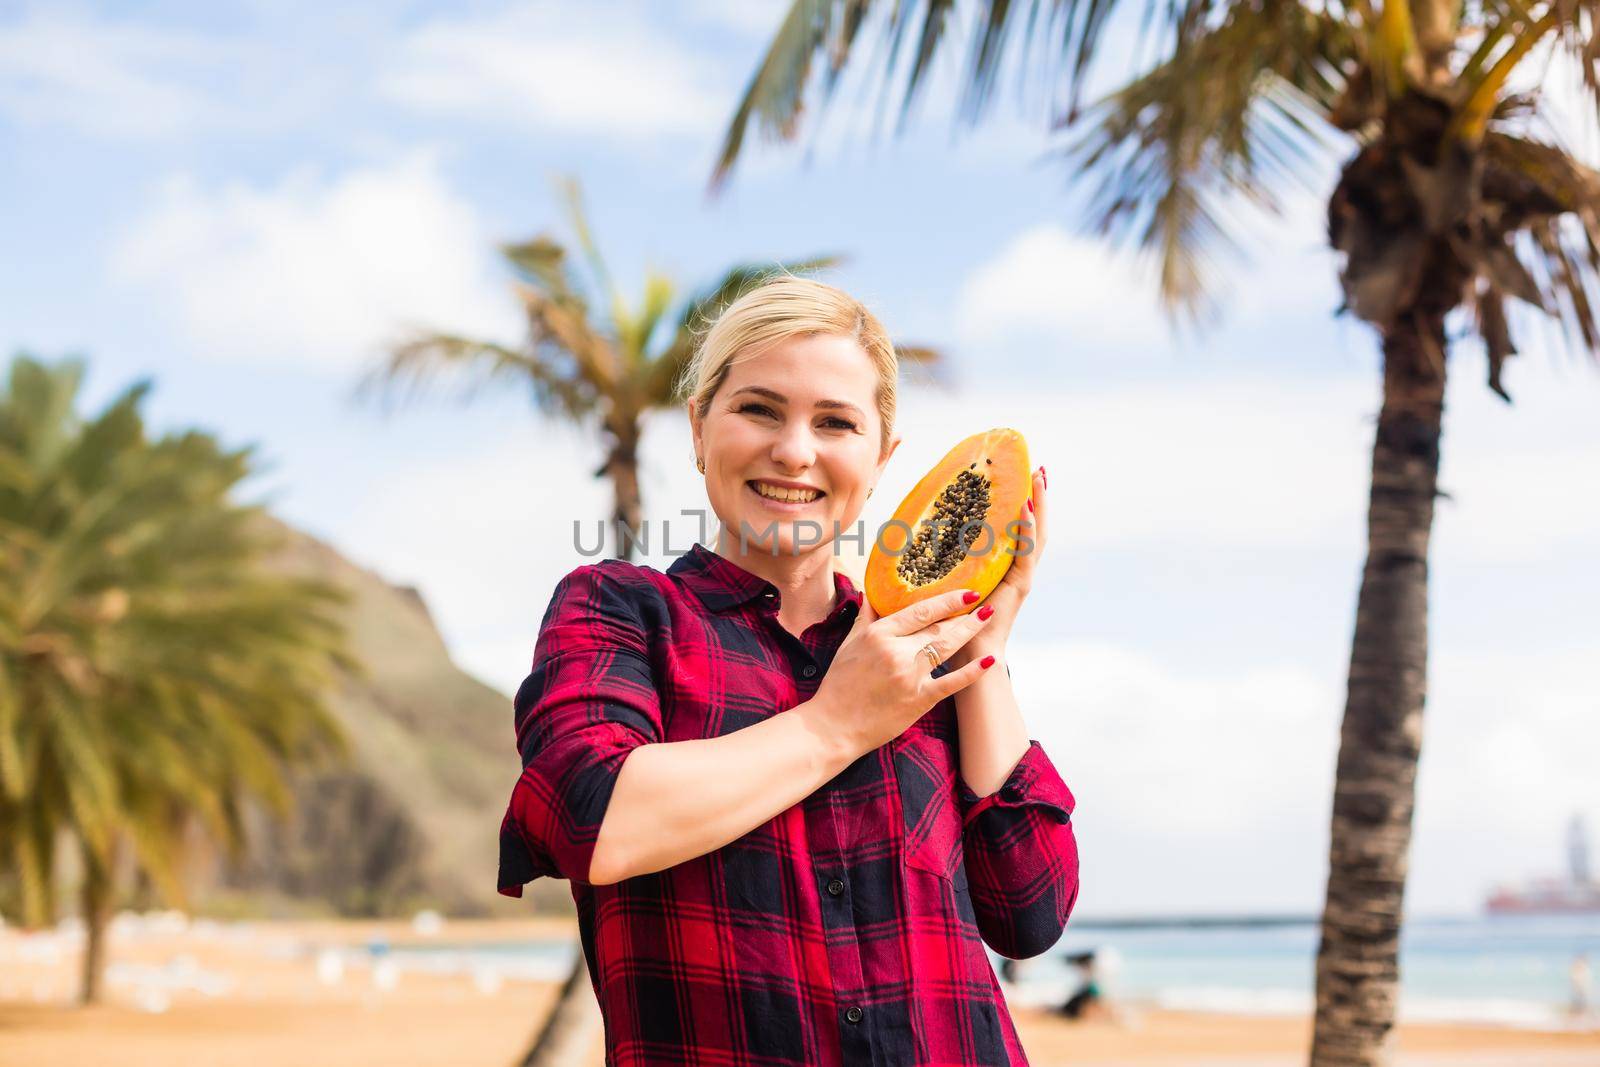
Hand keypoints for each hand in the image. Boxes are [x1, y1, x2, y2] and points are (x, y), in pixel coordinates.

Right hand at [813, 586, 999, 756]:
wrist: (833, 727)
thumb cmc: (839, 686)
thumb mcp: (848, 645)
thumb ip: (864, 618)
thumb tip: (869, 593)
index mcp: (878, 635)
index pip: (920, 611)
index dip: (946, 599)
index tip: (966, 590)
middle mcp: (895, 651)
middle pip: (937, 627)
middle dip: (963, 612)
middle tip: (983, 600)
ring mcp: (909, 675)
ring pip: (947, 647)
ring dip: (970, 630)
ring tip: (988, 616)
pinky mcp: (919, 699)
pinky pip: (951, 681)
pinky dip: (972, 671)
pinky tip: (989, 659)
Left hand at [948, 465, 1046, 670]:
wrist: (964, 654)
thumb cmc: (949, 621)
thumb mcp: (942, 581)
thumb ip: (933, 561)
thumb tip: (905, 536)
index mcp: (1000, 566)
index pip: (1015, 528)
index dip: (1020, 503)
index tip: (1020, 476)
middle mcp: (1015, 569)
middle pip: (1031, 526)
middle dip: (1036, 497)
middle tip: (1037, 468)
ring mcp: (1020, 577)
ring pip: (1035, 535)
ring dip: (1038, 505)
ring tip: (1038, 478)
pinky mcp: (1019, 586)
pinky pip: (1025, 553)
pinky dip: (1027, 529)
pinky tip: (1026, 508)